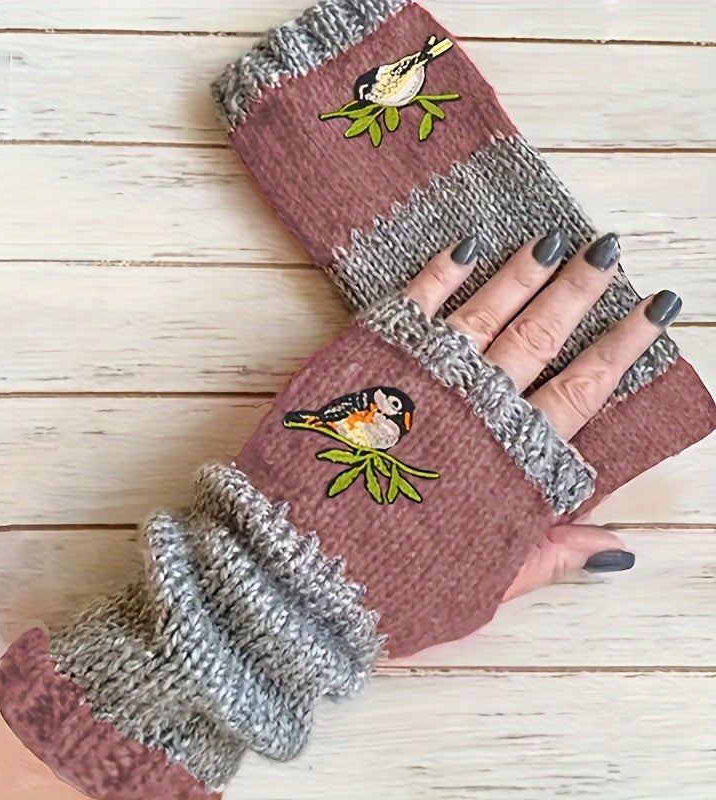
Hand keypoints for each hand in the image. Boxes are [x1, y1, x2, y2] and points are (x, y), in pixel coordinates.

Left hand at [405, 231, 680, 600]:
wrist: (302, 569)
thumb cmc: (393, 585)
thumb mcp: (485, 583)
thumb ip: (551, 555)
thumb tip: (619, 549)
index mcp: (510, 462)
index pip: (582, 390)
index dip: (622, 348)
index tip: (654, 307)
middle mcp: (473, 411)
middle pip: (539, 338)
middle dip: (579, 290)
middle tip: (608, 249)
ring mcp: (420, 381)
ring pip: (485, 316)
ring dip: (521, 273)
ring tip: (554, 239)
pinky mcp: (368, 364)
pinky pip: (413, 308)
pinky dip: (441, 275)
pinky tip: (468, 247)